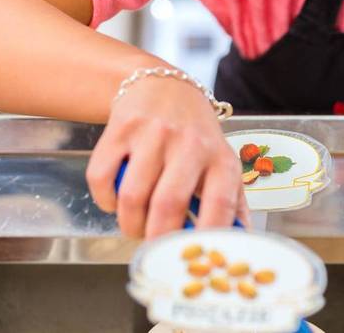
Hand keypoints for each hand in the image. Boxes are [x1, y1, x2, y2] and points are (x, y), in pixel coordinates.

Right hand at [85, 77, 248, 238]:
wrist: (163, 87)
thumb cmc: (196, 135)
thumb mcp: (221, 161)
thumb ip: (232, 201)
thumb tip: (241, 240)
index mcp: (220, 157)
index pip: (219, 203)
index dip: (205, 236)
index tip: (193, 257)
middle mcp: (189, 143)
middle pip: (168, 204)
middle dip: (156, 238)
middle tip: (154, 248)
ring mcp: (153, 134)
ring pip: (132, 196)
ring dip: (129, 223)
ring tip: (135, 226)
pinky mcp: (121, 128)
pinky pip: (102, 178)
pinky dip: (105, 200)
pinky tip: (115, 201)